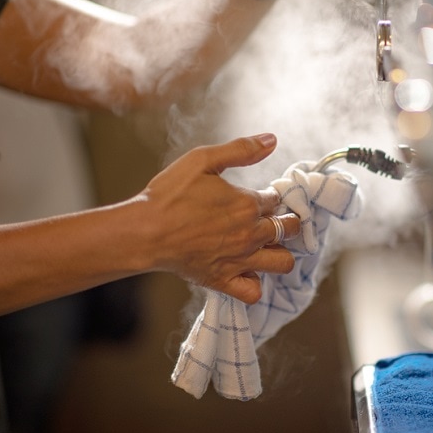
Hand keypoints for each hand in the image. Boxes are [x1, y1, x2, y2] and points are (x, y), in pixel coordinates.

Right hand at [136, 133, 299, 303]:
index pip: (276, 200)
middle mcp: (250, 234)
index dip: (270, 196)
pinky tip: (247, 270)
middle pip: (289, 228)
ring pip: (283, 262)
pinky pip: (254, 292)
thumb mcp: (202, 159)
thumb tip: (272, 140)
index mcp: (248, 204)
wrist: (144, 231)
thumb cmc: (169, 194)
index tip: (260, 196)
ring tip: (267, 245)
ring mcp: (239, 260)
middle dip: (287, 221)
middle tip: (270, 219)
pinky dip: (255, 283)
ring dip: (281, 252)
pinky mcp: (223, 280)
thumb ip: (241, 149)